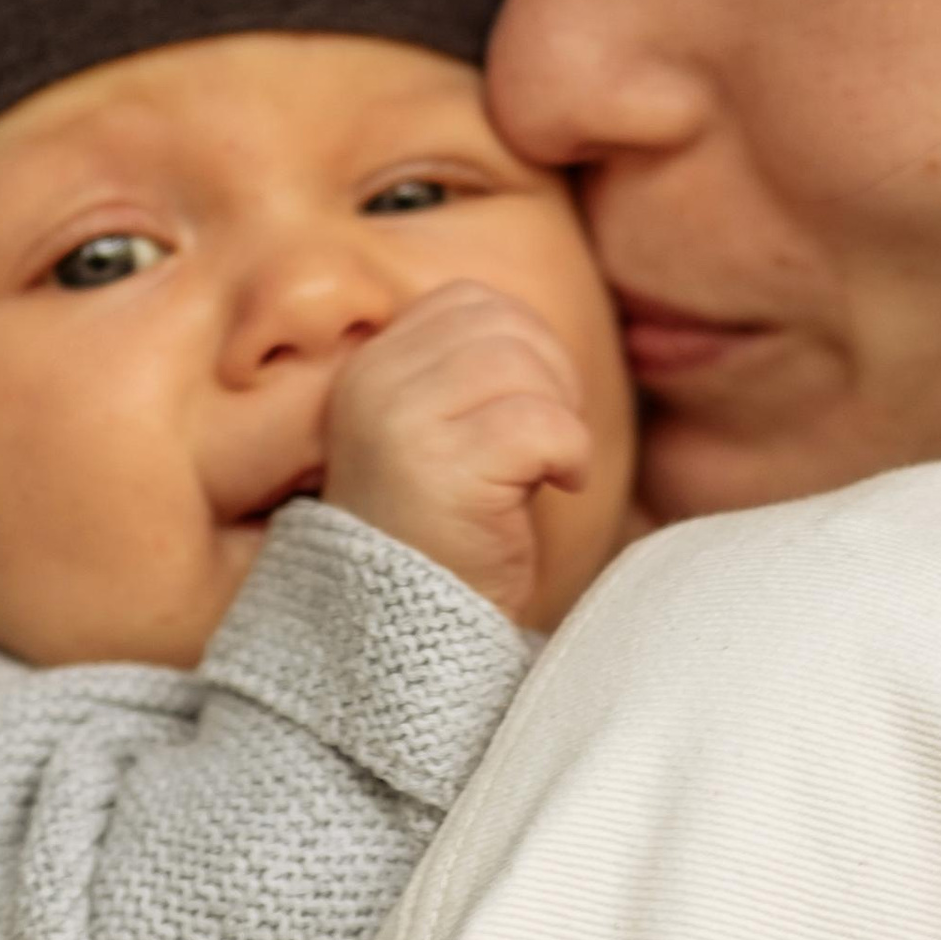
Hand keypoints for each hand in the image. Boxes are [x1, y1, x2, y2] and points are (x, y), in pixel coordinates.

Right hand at [321, 282, 593, 625]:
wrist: (405, 636)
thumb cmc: (435, 537)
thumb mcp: (431, 437)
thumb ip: (462, 375)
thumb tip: (533, 332)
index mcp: (369, 371)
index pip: (466, 302)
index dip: (523, 340)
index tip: (533, 402)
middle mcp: (375, 387)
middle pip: (501, 325)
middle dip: (551, 374)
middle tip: (553, 438)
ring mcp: (403, 425)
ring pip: (521, 364)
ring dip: (561, 414)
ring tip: (554, 466)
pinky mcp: (445, 470)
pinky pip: (542, 423)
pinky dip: (571, 452)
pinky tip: (562, 487)